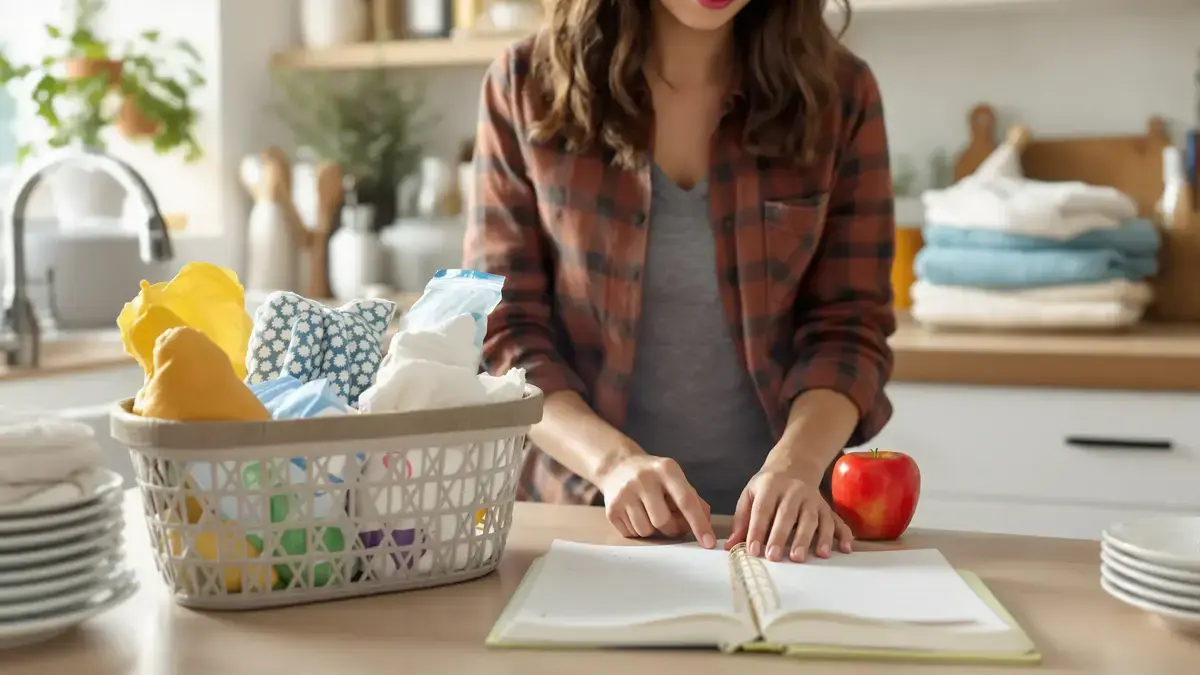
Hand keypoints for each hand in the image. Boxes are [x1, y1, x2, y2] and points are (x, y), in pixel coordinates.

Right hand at [599, 454, 716, 547]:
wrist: (617, 466)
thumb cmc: (654, 477)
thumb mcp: (675, 479)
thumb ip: (693, 500)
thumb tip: (706, 526)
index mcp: (666, 469)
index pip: (686, 500)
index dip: (699, 524)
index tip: (708, 543)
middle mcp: (643, 479)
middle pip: (663, 521)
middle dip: (671, 529)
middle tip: (670, 522)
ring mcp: (624, 493)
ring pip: (646, 531)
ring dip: (653, 530)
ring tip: (649, 513)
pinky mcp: (611, 508)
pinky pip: (632, 533)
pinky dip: (638, 529)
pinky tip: (636, 513)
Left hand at [725, 469, 852, 561]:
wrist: (794, 465)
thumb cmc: (768, 486)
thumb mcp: (750, 494)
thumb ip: (741, 520)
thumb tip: (730, 546)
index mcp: (770, 486)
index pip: (763, 509)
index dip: (757, 530)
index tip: (753, 550)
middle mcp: (793, 491)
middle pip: (788, 515)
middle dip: (781, 537)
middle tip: (775, 558)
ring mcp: (812, 499)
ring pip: (813, 519)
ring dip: (809, 539)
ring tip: (801, 557)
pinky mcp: (826, 507)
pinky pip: (836, 521)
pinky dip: (842, 535)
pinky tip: (843, 549)